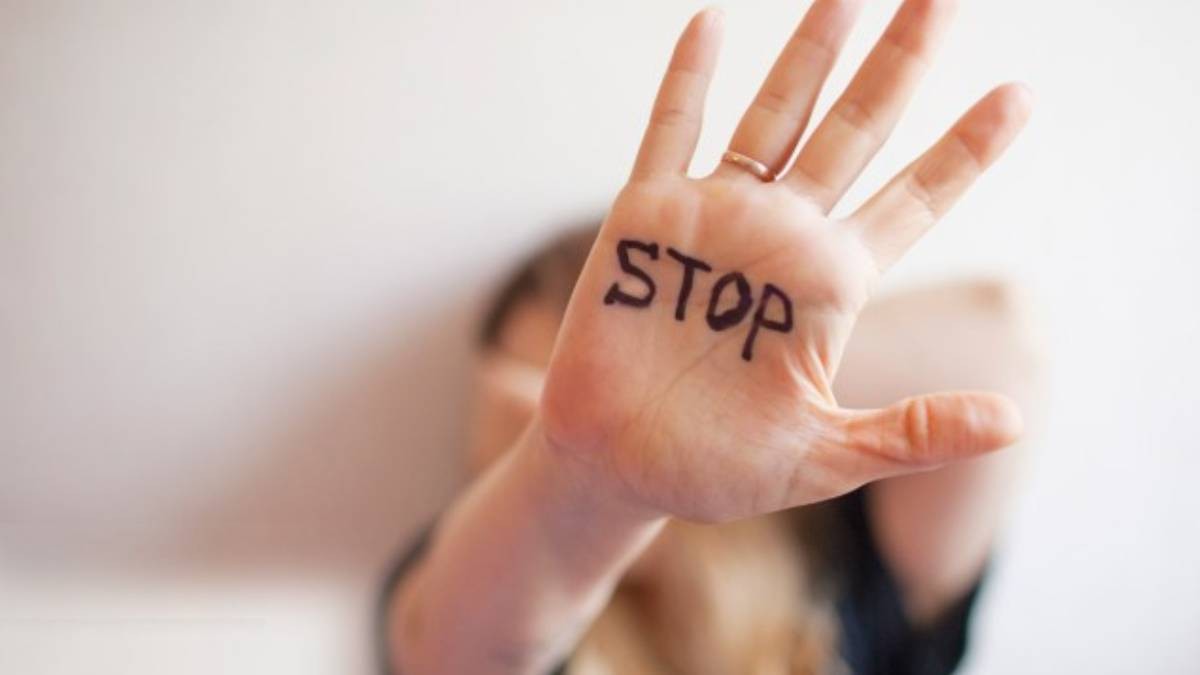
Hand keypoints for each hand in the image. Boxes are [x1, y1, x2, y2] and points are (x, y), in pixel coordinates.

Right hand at [541, 0, 1030, 522]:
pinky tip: (710, 24)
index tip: (1019, 96)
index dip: (965, 150)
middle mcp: (783, 237)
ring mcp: (716, 220)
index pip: (914, 201)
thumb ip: (913, 433)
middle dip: (901, 65)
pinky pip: (669, 134)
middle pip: (856, 132)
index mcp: (832, 285)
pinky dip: (685, 81)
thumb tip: (1014, 419)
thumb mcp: (824, 457)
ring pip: (773, 118)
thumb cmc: (716, 470)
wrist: (615, 466)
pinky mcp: (647, 219)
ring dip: (809, 55)